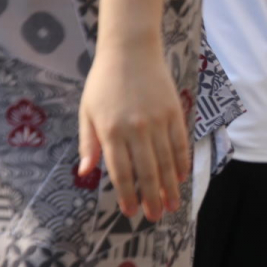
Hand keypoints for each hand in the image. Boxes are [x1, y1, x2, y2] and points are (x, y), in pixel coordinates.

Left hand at [78, 43, 188, 220]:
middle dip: (152, 197)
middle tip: (157, 216)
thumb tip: (85, 173)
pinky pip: (179, 142)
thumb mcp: (87, 112)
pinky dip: (181, 161)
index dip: (127, 194)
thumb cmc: (103, 82)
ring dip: (170, 186)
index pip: (121, 172)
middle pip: (147, 171)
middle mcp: (136, 129)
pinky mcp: (174, 111)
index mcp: (111, 131)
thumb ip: (88, 144)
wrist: (130, 50)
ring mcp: (158, 120)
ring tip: (173, 204)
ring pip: (166, 160)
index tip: (131, 212)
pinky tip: (181, 176)